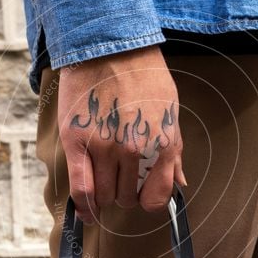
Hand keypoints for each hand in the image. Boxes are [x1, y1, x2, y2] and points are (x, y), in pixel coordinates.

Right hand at [57, 45, 186, 223]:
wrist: (108, 45)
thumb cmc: (143, 75)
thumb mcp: (170, 109)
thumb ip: (174, 151)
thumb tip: (180, 184)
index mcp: (162, 144)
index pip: (157, 197)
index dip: (149, 199)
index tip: (143, 194)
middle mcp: (134, 151)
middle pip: (127, 198)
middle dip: (125, 192)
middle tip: (120, 176)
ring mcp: (103, 148)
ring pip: (103, 195)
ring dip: (104, 193)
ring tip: (104, 177)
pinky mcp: (77, 142)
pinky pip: (80, 188)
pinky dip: (83, 207)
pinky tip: (86, 213)